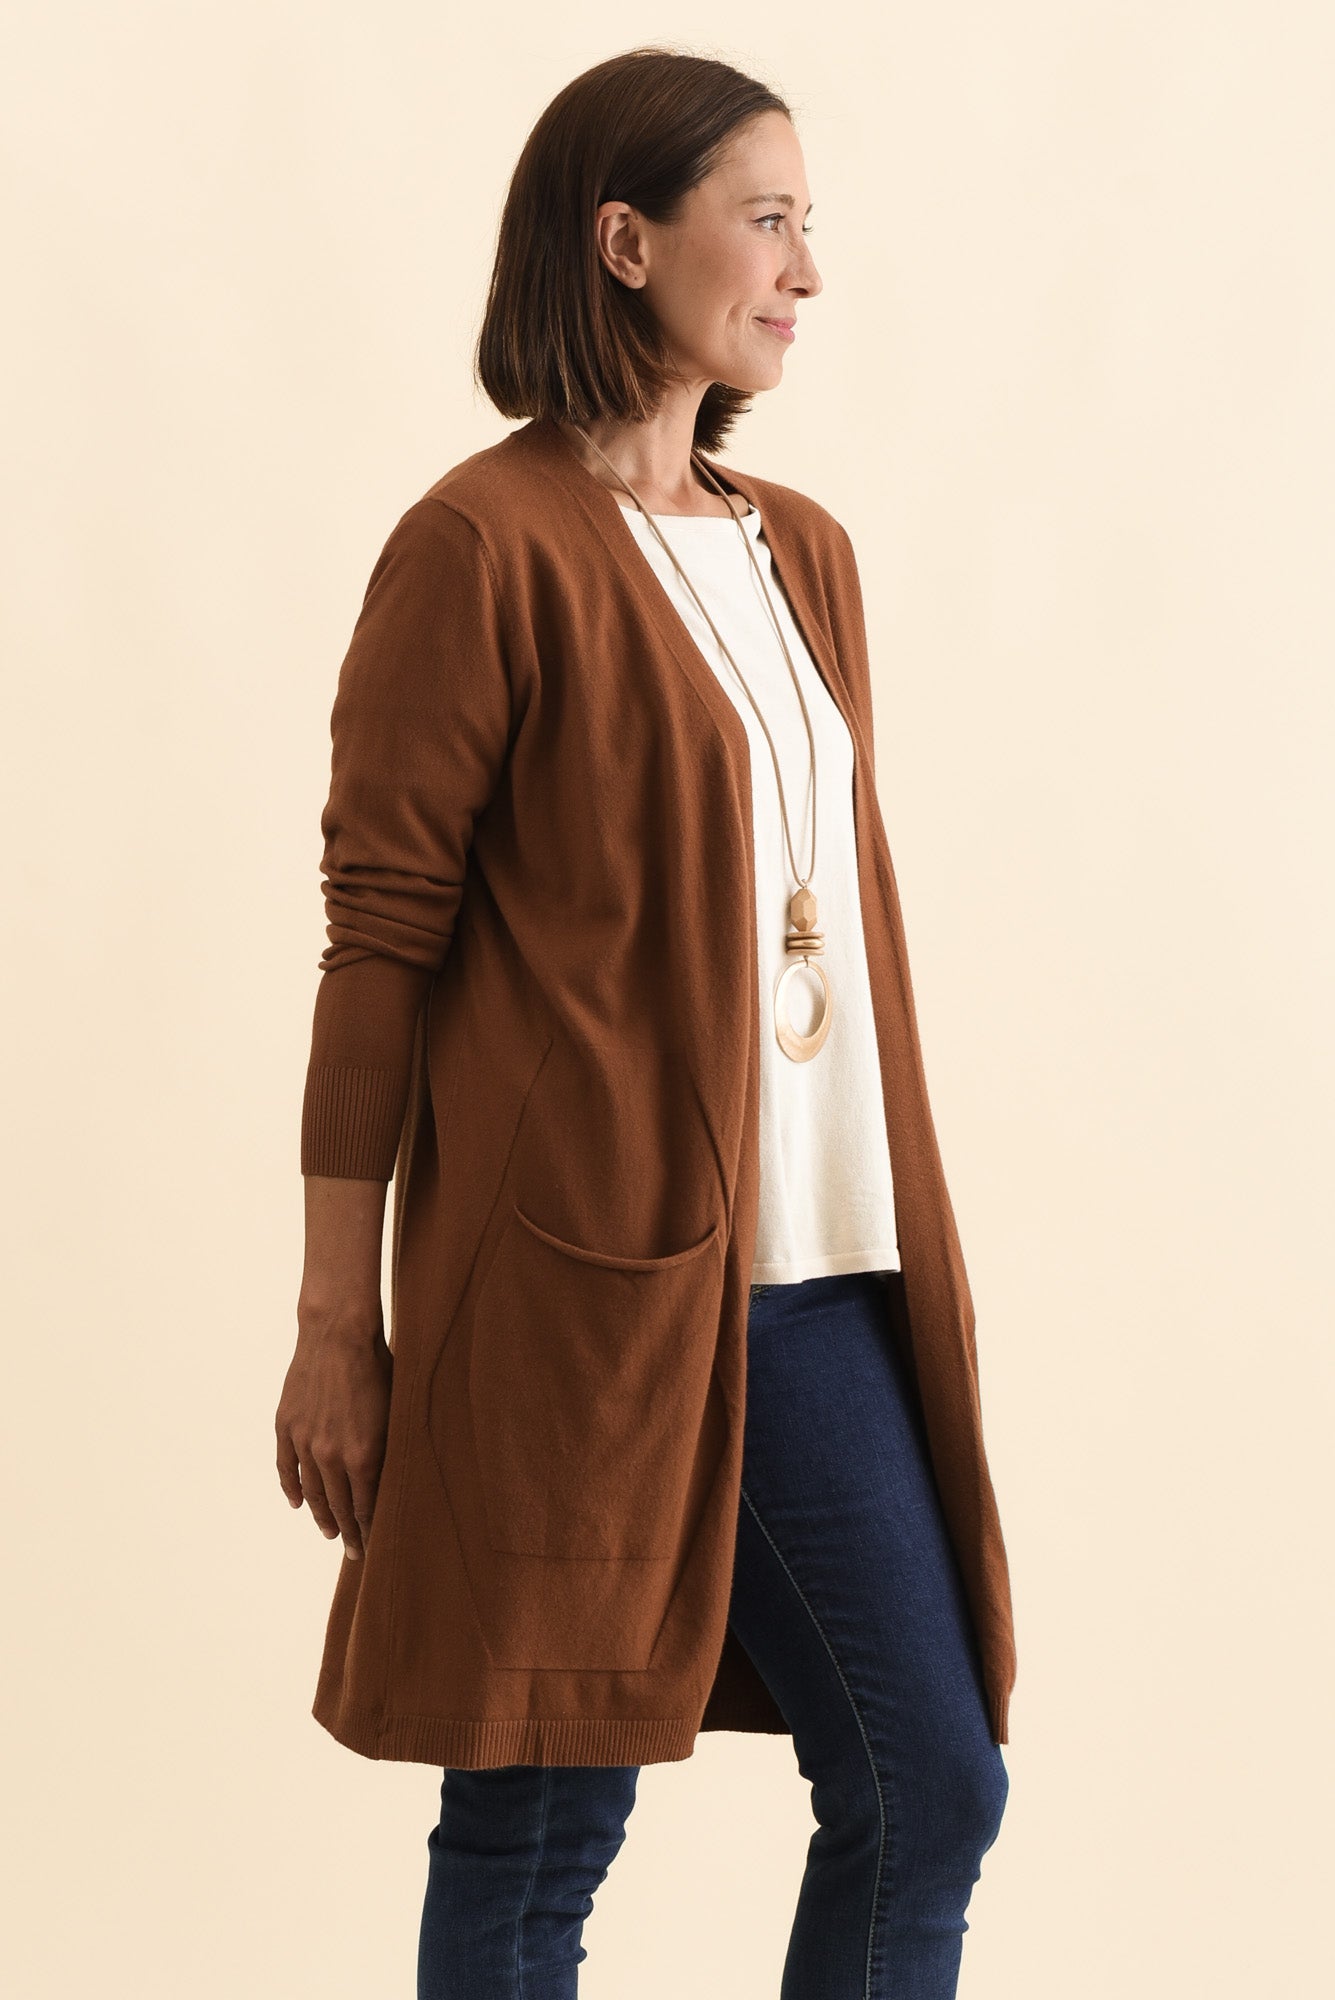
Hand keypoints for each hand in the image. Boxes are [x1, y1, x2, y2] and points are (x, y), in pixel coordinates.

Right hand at [275, 1308, 392, 1560]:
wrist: (338, 1333)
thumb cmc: (379, 1365)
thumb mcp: (396, 1410)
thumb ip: (391, 1447)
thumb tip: (396, 1475)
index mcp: (365, 1454)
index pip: (366, 1506)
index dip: (369, 1528)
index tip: (373, 1546)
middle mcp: (332, 1454)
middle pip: (339, 1505)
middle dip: (348, 1532)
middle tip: (354, 1552)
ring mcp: (305, 1441)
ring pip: (312, 1491)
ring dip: (321, 1515)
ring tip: (330, 1533)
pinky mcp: (287, 1425)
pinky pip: (286, 1467)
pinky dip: (291, 1487)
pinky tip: (297, 1503)